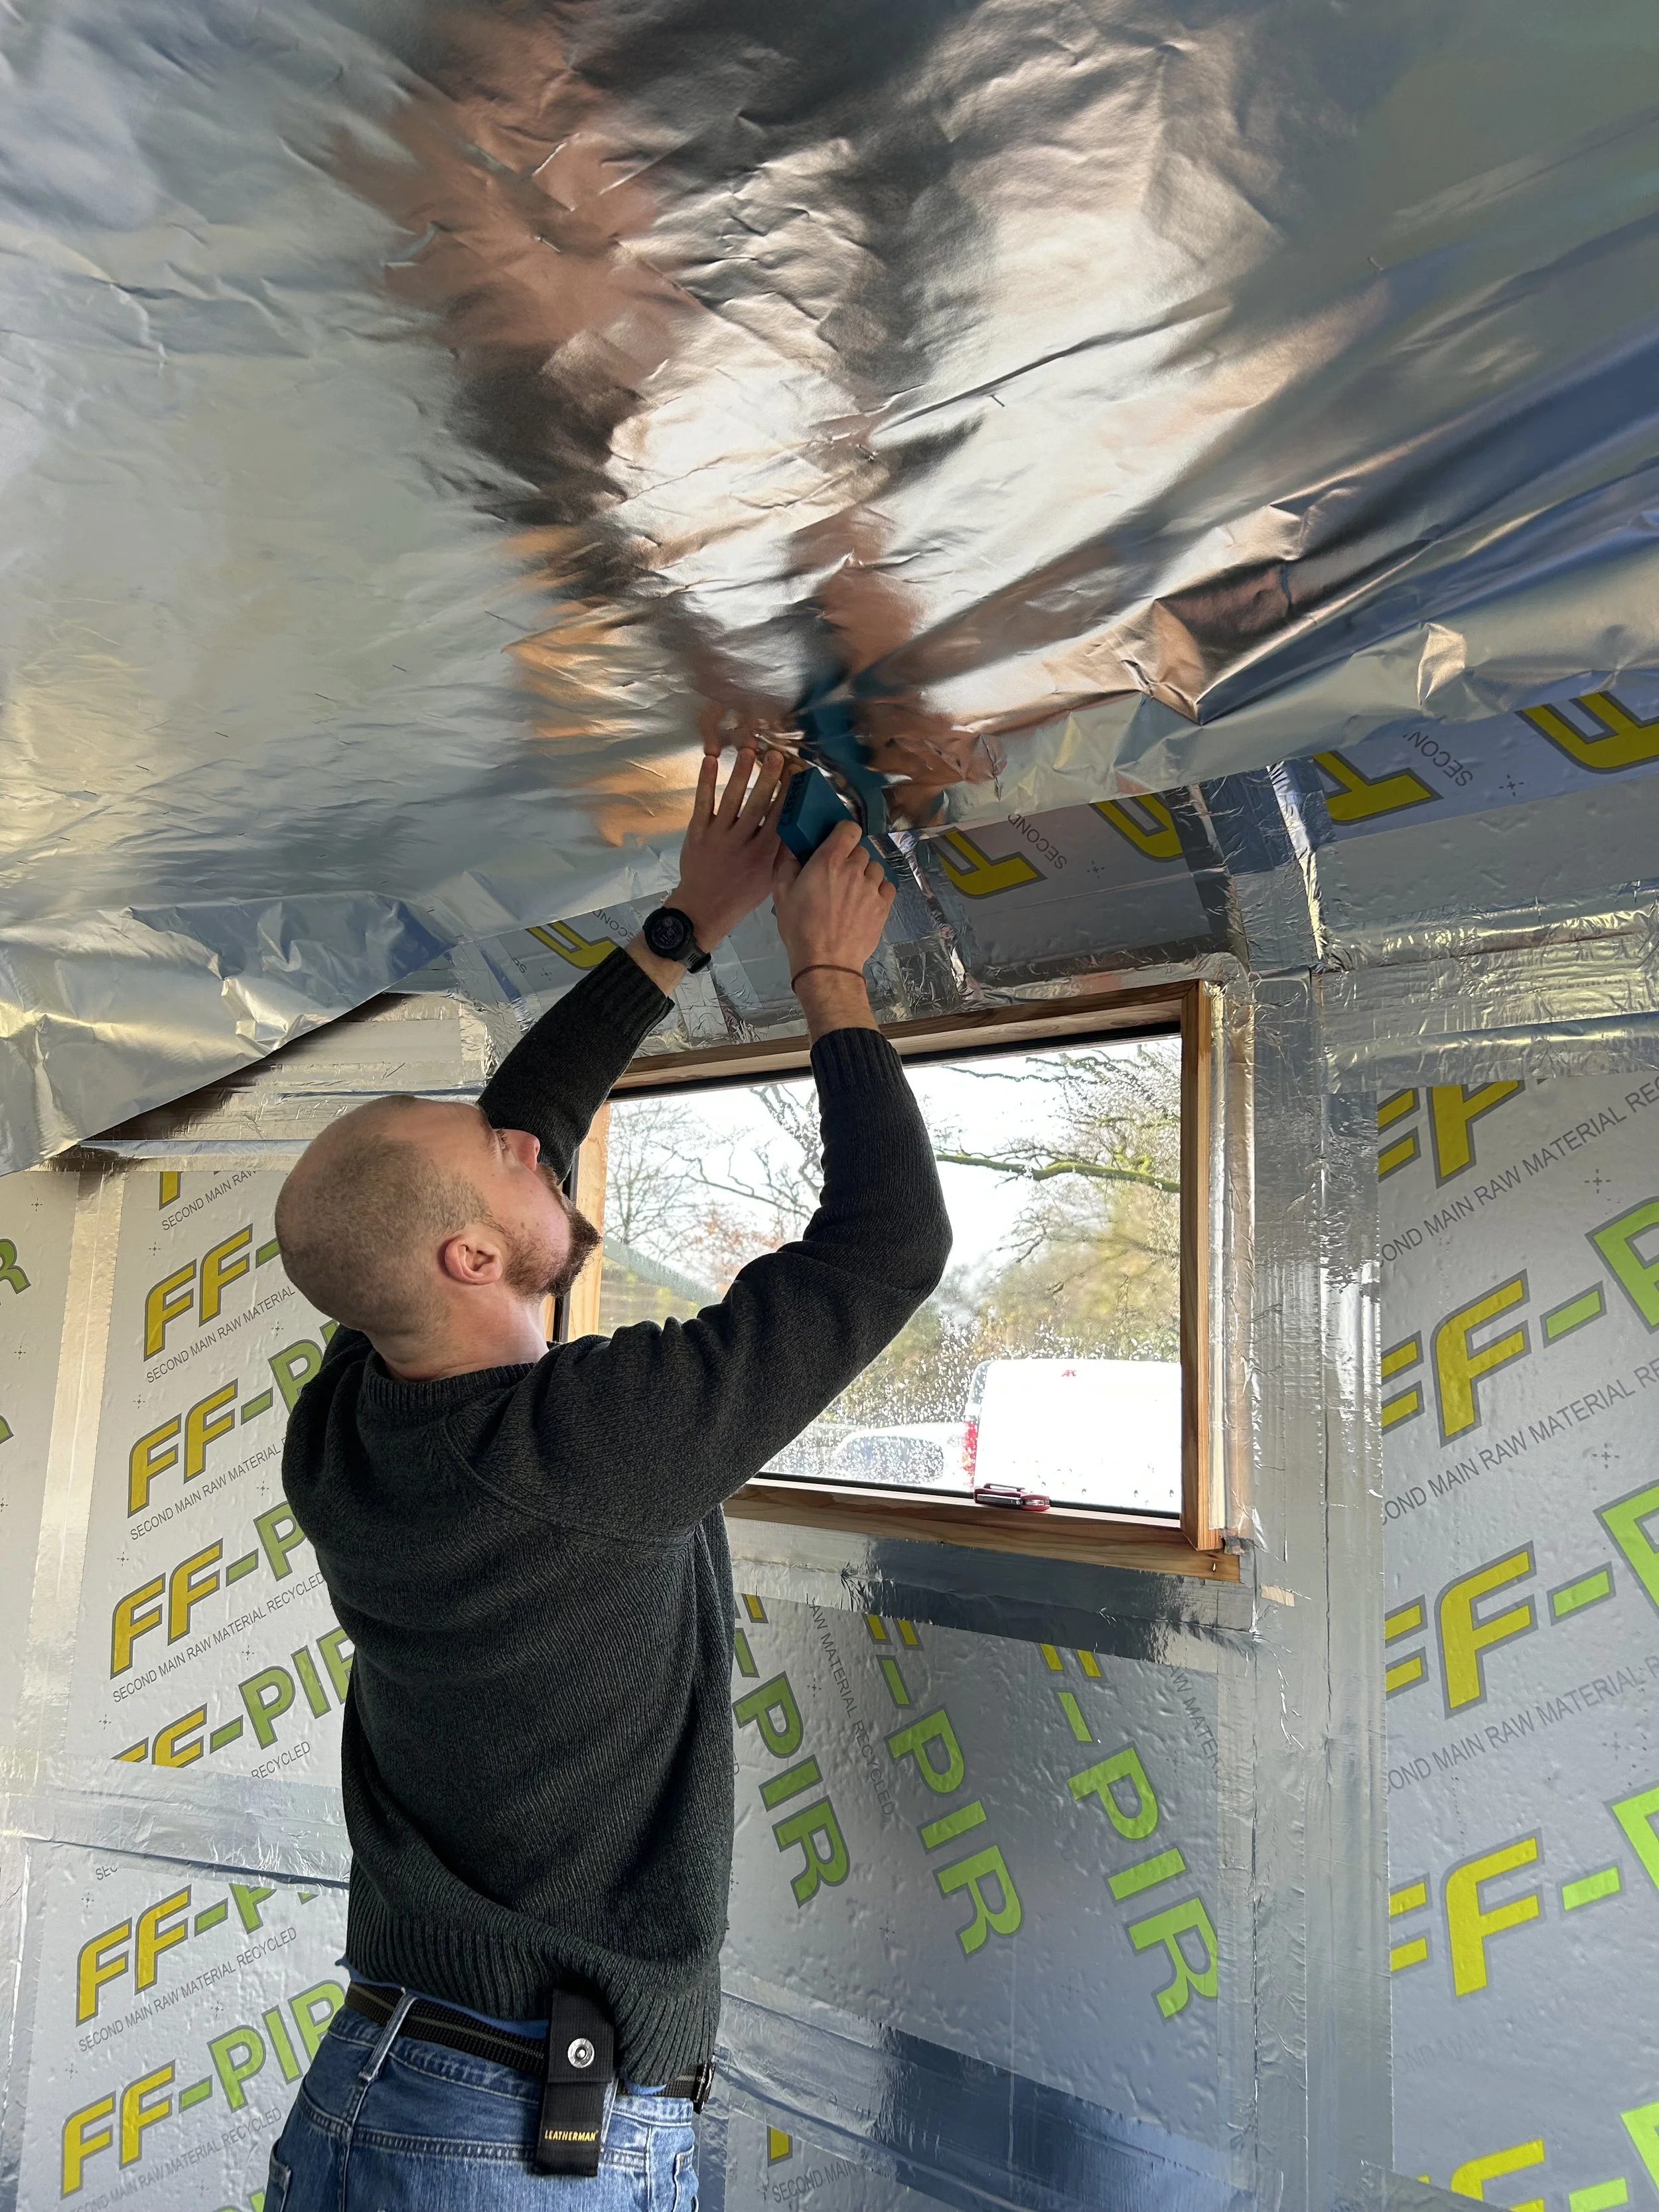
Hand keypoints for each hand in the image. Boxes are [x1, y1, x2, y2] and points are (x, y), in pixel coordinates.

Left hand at [669, 746, 792, 950]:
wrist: (703, 909)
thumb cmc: (741, 895)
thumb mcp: (769, 878)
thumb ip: (780, 853)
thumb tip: (794, 826)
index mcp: (764, 854)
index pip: (779, 817)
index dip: (788, 793)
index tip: (796, 773)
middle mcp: (742, 842)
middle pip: (758, 804)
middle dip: (768, 778)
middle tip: (777, 756)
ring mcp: (718, 836)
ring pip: (732, 799)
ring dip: (741, 773)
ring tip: (750, 751)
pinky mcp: (697, 833)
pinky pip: (703, 803)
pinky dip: (706, 782)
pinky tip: (710, 761)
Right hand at [771, 818, 895, 978]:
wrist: (826, 962)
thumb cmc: (801, 928)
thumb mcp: (781, 893)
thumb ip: (789, 864)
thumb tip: (796, 850)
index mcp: (828, 861)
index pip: (849, 828)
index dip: (843, 832)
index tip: (837, 842)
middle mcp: (854, 870)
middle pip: (860, 851)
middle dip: (850, 859)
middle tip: (837, 876)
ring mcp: (872, 888)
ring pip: (875, 868)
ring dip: (865, 875)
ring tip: (852, 892)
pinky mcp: (883, 906)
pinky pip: (887, 887)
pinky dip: (879, 890)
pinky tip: (866, 901)